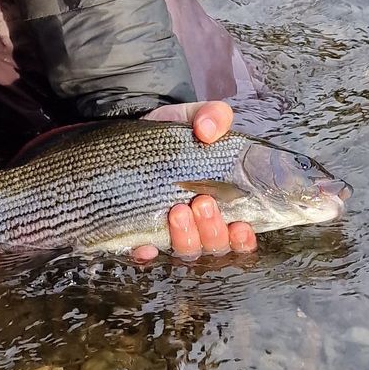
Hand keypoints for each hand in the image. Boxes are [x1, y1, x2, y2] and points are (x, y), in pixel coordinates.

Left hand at [135, 98, 257, 264]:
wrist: (125, 141)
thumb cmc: (168, 136)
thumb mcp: (192, 118)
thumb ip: (212, 115)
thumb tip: (209, 131)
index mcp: (220, 202)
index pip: (240, 234)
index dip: (243, 238)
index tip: (239, 224)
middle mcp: (198, 223)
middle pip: (214, 244)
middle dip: (212, 228)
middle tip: (201, 201)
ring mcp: (169, 231)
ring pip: (186, 251)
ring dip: (186, 236)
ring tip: (177, 210)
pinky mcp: (138, 233)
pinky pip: (144, 254)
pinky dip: (146, 251)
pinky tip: (145, 244)